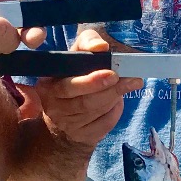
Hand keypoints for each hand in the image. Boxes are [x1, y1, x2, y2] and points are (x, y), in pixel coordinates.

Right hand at [37, 26, 142, 150]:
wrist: (62, 119)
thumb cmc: (71, 79)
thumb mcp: (73, 57)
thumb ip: (86, 44)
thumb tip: (101, 46)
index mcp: (48, 86)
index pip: (67, 86)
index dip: (90, 81)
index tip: (112, 74)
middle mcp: (54, 108)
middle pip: (85, 102)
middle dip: (109, 90)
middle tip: (131, 80)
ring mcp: (68, 125)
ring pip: (97, 111)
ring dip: (116, 97)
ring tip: (131, 83)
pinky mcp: (83, 136)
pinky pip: (104, 124)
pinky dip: (115, 111)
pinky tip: (119, 100)